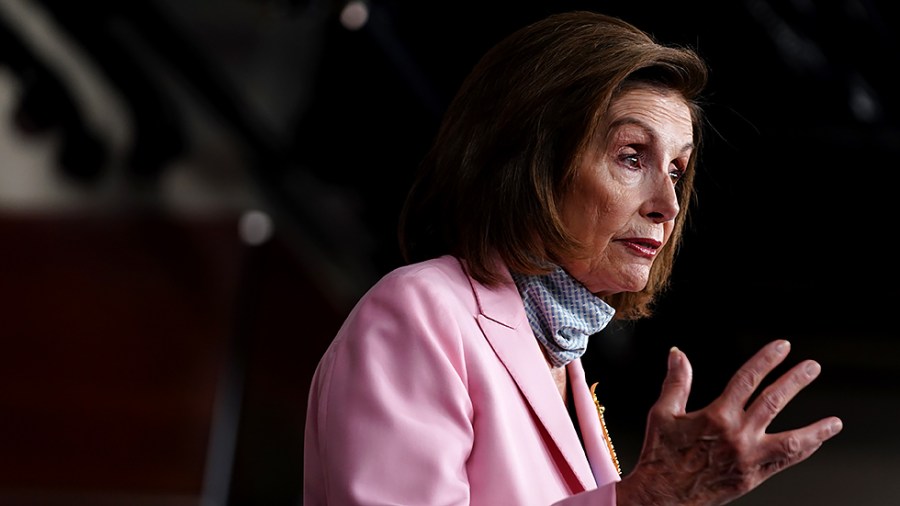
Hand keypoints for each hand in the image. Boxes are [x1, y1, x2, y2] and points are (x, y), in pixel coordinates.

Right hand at [615, 340, 842, 505]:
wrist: (664, 496)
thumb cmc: (660, 455)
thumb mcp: (662, 414)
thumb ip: (676, 382)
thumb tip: (677, 354)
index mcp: (716, 416)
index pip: (747, 380)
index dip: (766, 360)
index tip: (782, 347)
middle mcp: (736, 436)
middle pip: (773, 402)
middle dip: (795, 382)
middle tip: (812, 367)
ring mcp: (748, 458)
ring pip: (791, 441)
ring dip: (815, 430)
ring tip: (835, 422)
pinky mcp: (752, 477)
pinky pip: (785, 463)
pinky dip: (803, 451)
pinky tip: (815, 444)